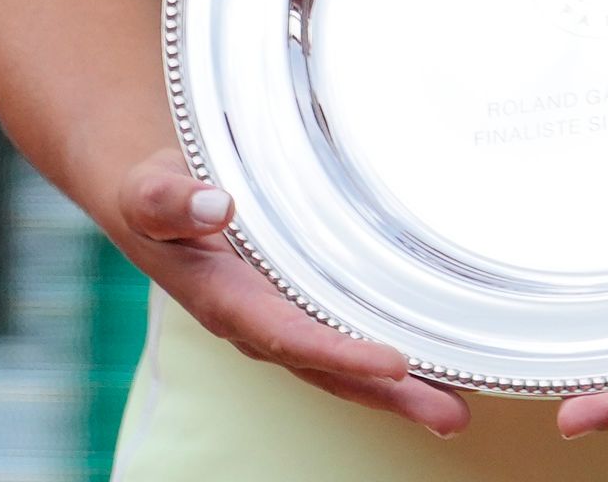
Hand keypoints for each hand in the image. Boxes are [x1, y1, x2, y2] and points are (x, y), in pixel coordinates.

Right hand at [114, 162, 467, 434]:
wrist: (152, 202)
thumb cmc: (157, 197)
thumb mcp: (153, 191)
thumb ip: (172, 200)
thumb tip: (214, 205)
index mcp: (225, 301)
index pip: (289, 335)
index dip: (341, 353)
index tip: (395, 364)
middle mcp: (257, 323)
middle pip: (327, 367)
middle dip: (387, 396)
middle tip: (450, 416)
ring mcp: (278, 320)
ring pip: (340, 364)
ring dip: (397, 392)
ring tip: (454, 412)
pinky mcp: (296, 306)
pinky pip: (342, 341)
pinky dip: (384, 365)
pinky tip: (430, 372)